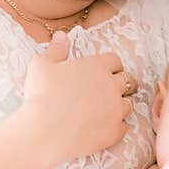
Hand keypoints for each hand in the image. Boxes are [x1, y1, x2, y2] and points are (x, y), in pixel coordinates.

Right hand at [22, 31, 132, 164]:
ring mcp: (116, 109)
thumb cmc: (41, 96)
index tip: (103, 72)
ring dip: (118, 105)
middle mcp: (111, 86)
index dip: (109, 66)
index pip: (114, 60)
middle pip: (127, 81)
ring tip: (105, 111)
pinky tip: (102, 127)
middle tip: (107, 91)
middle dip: (119, 84)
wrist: (44, 132)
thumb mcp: (41, 65)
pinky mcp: (115, 131)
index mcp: (96, 67)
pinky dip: (115, 126)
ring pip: (128, 104)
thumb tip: (61, 36)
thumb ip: (56, 49)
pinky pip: (123, 126)